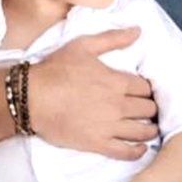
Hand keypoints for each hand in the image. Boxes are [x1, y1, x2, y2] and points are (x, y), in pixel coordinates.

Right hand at [28, 27, 158, 160]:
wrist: (30, 98)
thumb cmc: (56, 70)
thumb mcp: (84, 45)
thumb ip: (113, 38)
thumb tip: (138, 30)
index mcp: (118, 82)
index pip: (147, 88)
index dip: (148, 89)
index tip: (146, 91)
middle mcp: (118, 105)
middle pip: (148, 109)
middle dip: (150, 108)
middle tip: (149, 109)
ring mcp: (109, 126)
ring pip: (142, 131)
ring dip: (150, 129)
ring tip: (151, 128)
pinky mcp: (97, 143)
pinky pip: (125, 151)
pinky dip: (137, 151)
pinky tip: (141, 148)